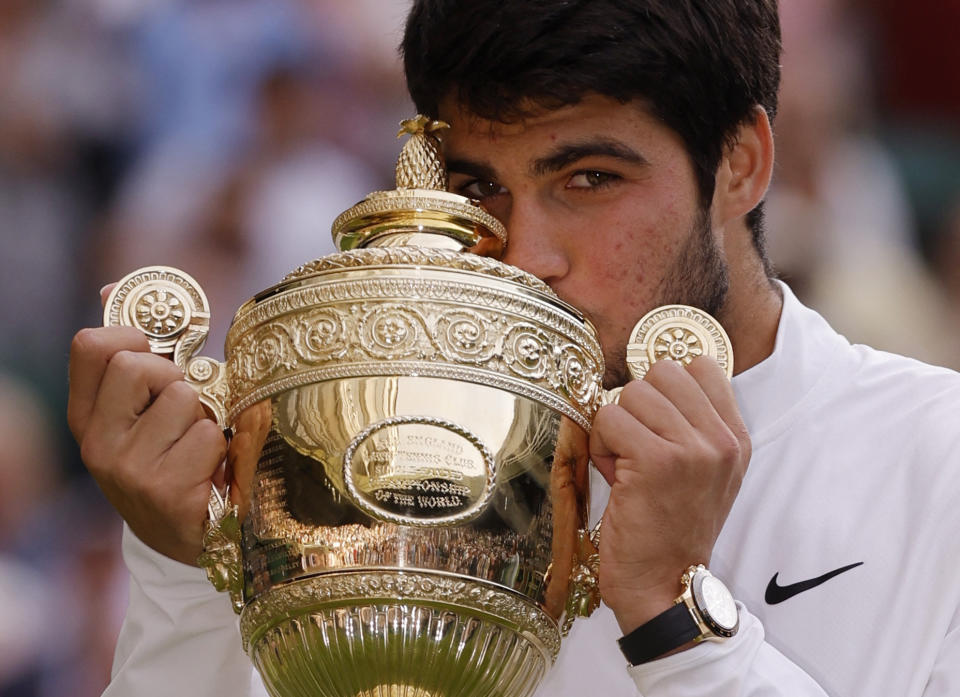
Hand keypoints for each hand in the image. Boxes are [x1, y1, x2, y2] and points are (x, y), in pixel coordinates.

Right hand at [67, 288, 227, 564]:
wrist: (186, 537)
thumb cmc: (173, 458)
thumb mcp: (144, 410)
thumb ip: (135, 354)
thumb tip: (112, 289)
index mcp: (87, 416)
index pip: (91, 345)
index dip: (133, 336)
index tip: (158, 354)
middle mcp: (97, 443)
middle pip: (140, 365)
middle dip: (177, 379)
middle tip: (186, 411)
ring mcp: (127, 470)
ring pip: (184, 398)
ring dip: (206, 417)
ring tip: (200, 446)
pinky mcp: (164, 491)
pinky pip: (209, 435)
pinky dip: (222, 448)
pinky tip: (211, 471)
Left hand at [590, 356, 749, 633]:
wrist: (665, 586)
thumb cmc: (670, 529)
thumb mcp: (702, 473)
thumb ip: (691, 424)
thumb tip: (651, 378)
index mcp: (735, 438)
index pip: (700, 366)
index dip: (665, 388)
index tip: (655, 423)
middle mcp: (721, 440)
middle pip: (661, 372)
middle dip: (637, 405)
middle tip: (636, 447)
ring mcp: (692, 448)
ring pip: (632, 393)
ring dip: (616, 427)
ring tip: (626, 465)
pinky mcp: (656, 460)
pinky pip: (610, 418)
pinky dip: (601, 445)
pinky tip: (615, 477)